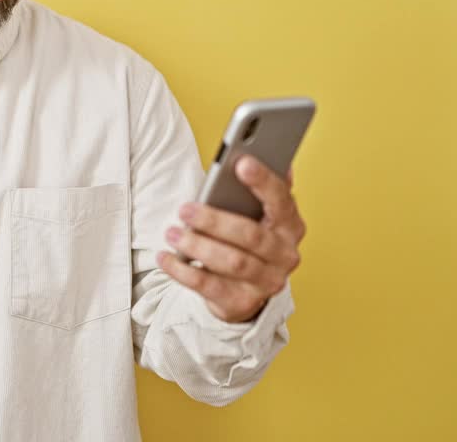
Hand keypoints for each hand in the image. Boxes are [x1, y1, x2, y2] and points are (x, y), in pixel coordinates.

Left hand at [156, 154, 305, 322]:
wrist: (244, 290)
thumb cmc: (245, 239)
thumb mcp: (254, 214)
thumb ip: (253, 189)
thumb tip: (250, 154)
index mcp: (290, 225)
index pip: (281, 200)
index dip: (262, 181)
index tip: (240, 163)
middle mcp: (285, 255)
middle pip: (252, 235)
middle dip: (215, 220)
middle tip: (184, 209)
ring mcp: (267, 282)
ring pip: (232, 262)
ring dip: (198, 246)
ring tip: (172, 232)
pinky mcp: (242, 302)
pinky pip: (209, 286)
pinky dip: (183, 271)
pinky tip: (165, 257)